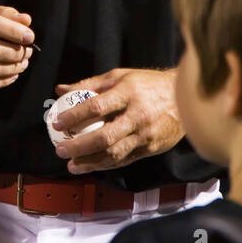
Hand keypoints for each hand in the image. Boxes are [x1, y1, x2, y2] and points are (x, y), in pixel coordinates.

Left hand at [52, 68, 184, 172]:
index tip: (56, 122)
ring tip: (72, 165)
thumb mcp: (119, 76)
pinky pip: (125, 160)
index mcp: (128, 93)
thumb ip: (89, 84)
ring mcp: (145, 134)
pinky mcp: (151, 148)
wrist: (185, 97)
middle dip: (78, 146)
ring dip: (90, 162)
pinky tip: (92, 166)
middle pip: (104, 136)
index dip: (74, 116)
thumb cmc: (147, 84)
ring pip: (114, 153)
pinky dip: (106, 164)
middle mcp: (137, 115)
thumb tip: (60, 90)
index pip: (97, 106)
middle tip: (60, 150)